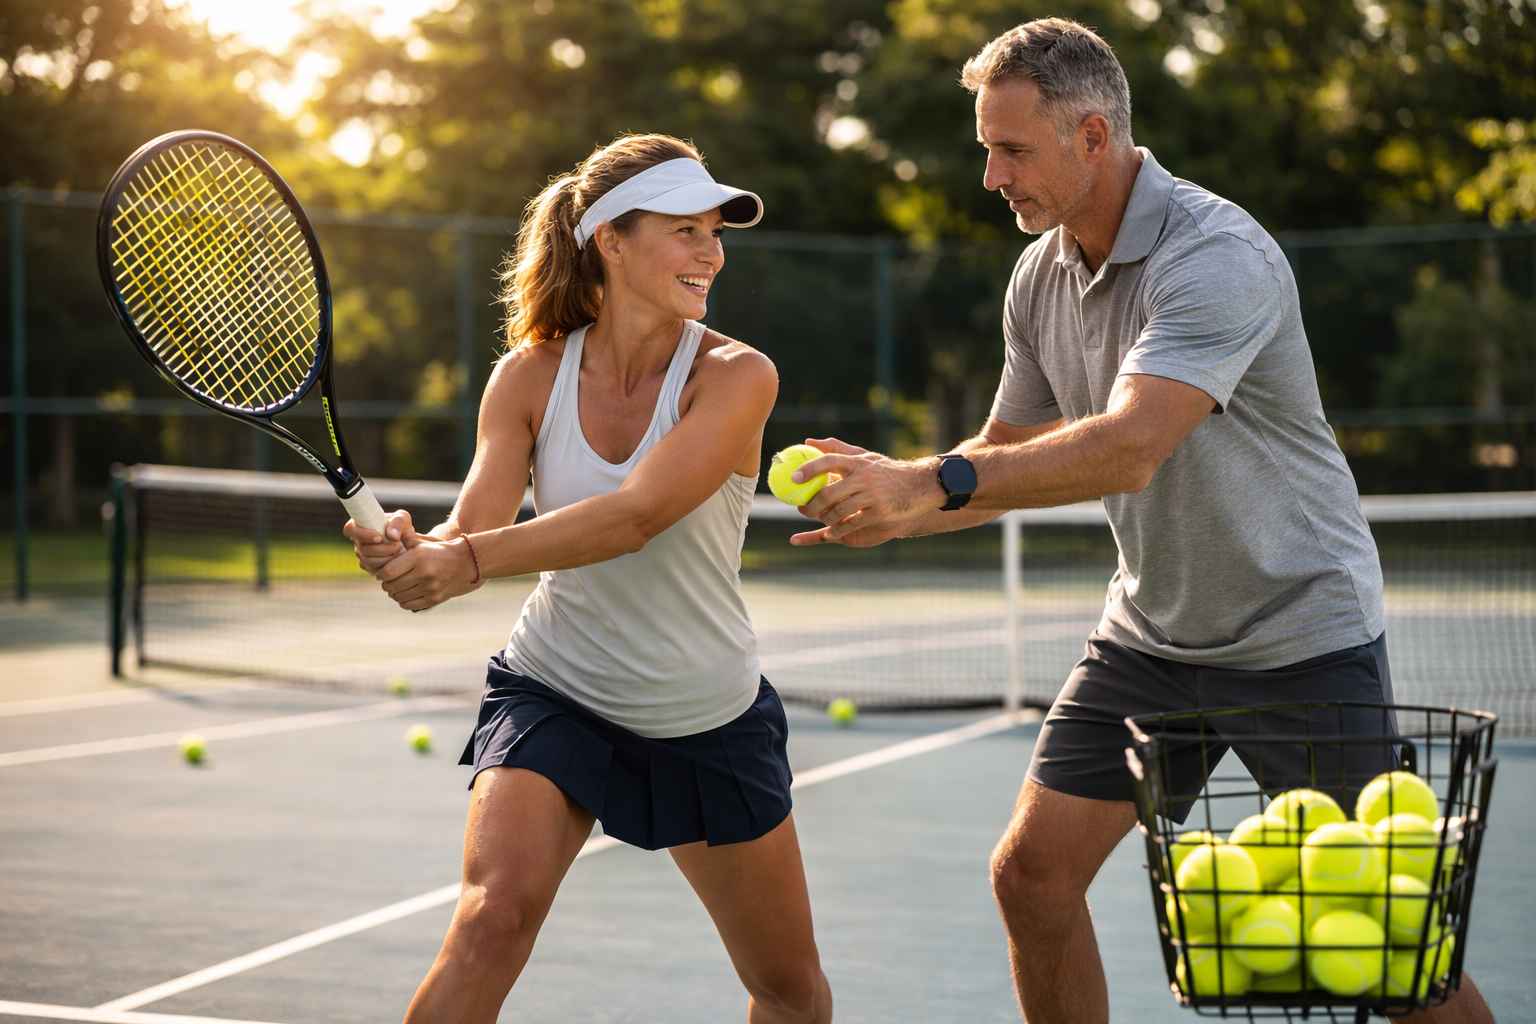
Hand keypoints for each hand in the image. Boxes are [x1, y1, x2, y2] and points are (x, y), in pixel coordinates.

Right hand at [343, 509, 417, 576]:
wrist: (407, 543)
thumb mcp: (403, 518)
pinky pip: (373, 570)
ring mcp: (362, 555)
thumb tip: (392, 536)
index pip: (350, 529)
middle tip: (397, 545)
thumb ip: (398, 522)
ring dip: (386, 557)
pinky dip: (387, 565)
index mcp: (361, 525)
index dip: (361, 534)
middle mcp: (358, 541)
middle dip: (382, 549)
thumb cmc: (401, 527)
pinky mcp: (369, 567)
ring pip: (368, 561)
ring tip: (399, 551)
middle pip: (361, 549)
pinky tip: (396, 559)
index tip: (379, 538)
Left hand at [376, 536, 483, 611]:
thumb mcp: (421, 543)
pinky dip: (404, 601)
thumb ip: (402, 542)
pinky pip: (409, 605)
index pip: (387, 572)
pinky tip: (407, 594)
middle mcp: (424, 573)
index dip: (381, 574)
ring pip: (398, 597)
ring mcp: (430, 587)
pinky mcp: (435, 599)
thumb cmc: (439, 551)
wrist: (467, 562)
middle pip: (391, 586)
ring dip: (395, 593)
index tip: (383, 573)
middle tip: (390, 581)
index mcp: (418, 557)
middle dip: (387, 584)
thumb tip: (383, 540)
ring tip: (398, 587)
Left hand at [788, 437, 943, 547]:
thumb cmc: (887, 471)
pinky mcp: (879, 512)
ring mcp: (872, 496)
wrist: (920, 486)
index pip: (829, 461)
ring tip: (819, 518)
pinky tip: (831, 531)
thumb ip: (837, 449)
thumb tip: (808, 442)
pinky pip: (852, 524)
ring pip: (838, 511)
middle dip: (811, 504)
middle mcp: (864, 477)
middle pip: (828, 493)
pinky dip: (838, 530)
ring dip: (824, 518)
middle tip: (802, 508)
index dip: (809, 469)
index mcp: (858, 462)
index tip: (793, 478)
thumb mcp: (865, 457)